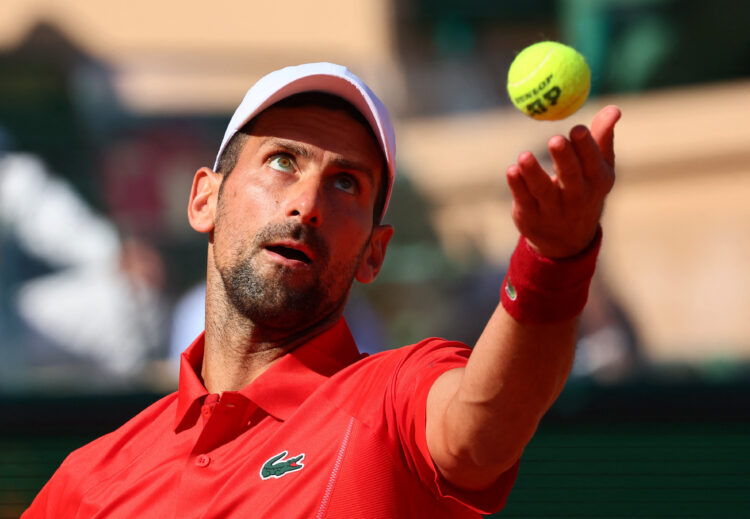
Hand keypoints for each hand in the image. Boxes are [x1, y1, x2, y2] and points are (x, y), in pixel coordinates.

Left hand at [505, 105, 620, 257]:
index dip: (586, 147)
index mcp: (596, 181)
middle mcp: (576, 197)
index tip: (577, 129)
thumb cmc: (585, 190)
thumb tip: (614, 108)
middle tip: (555, 139)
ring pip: (543, 190)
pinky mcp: (530, 216)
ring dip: (533, 173)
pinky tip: (512, 171)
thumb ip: (602, 137)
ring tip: (524, 156)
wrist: (567, 239)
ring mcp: (552, 209)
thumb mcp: (598, 168)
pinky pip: (523, 199)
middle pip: (570, 177)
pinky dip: (517, 186)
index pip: (592, 163)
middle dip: (564, 159)